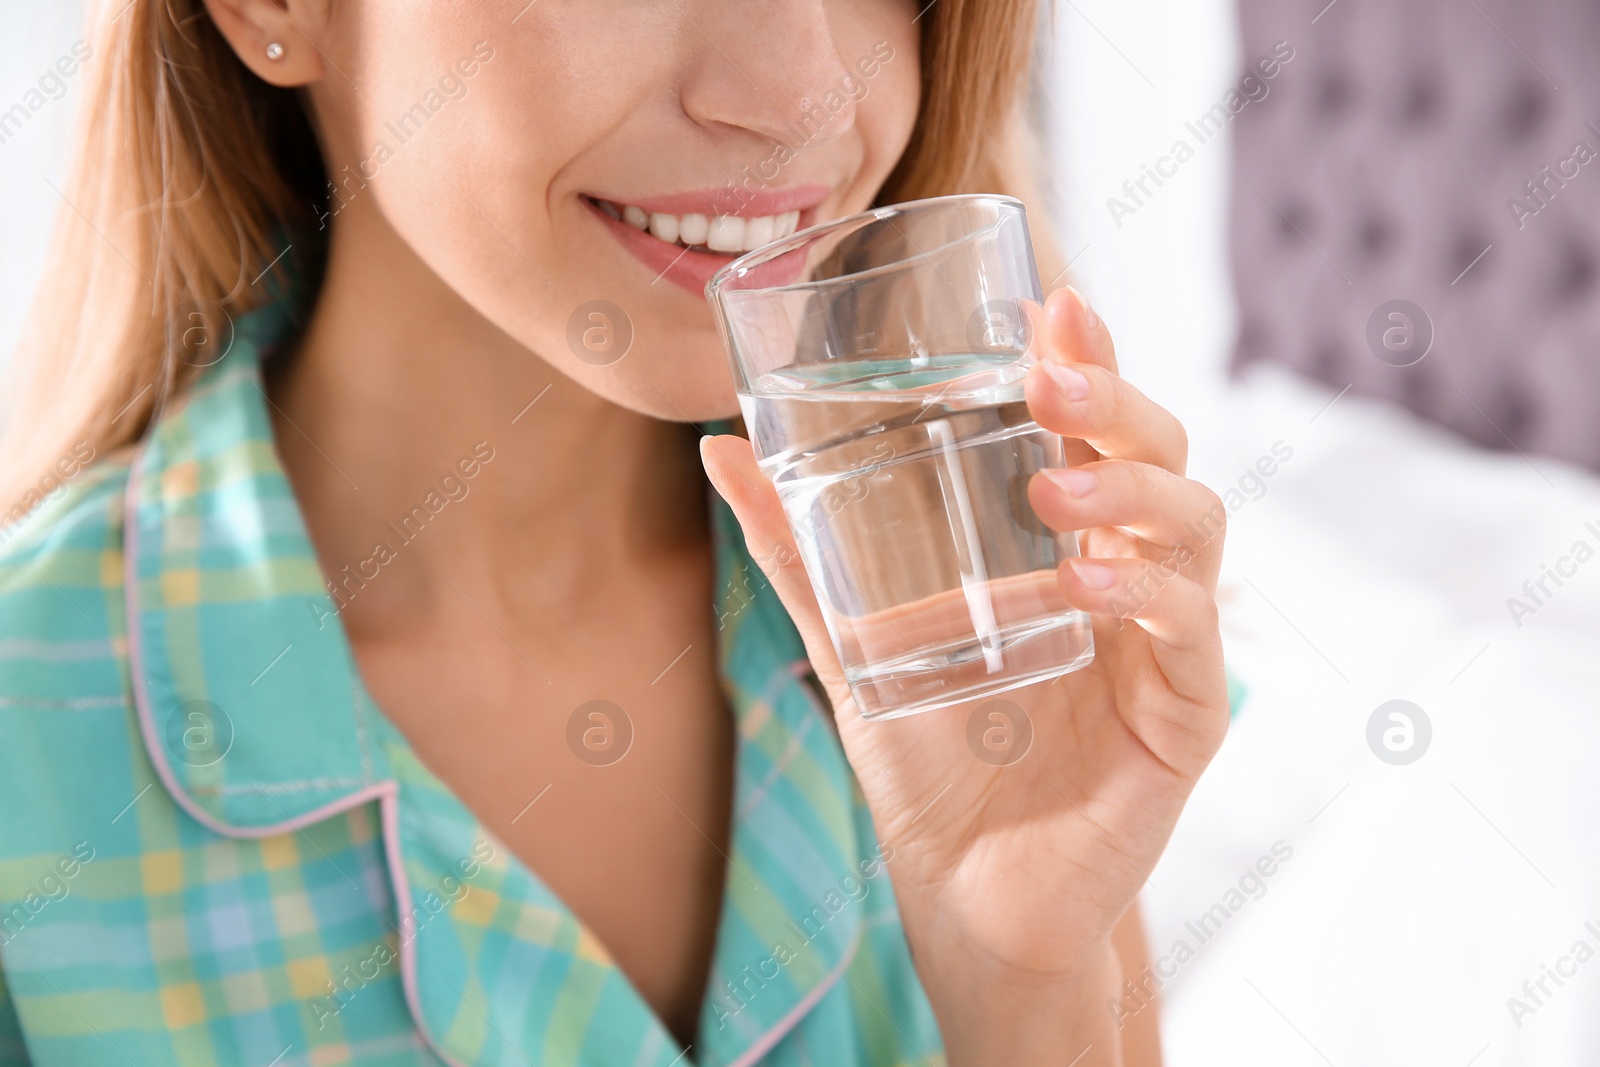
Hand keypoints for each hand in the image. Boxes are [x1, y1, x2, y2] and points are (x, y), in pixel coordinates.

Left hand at [700, 286, 1229, 1064]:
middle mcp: (1128, 576)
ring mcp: (1165, 643)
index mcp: (1066, 544)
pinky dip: (1147, 598)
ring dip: (1133, 492)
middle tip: (1051, 378)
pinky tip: (1085, 586)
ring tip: (1055, 488)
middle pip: (1161, 454)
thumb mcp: (854, 640)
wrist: (966, 891)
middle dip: (1116, 401)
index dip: (1087, 356)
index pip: (1094, 428)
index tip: (1047, 298)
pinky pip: (1193, 635)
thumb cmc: (929, 760)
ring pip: (1197, 528)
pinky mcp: (1186, 717)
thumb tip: (720, 450)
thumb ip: (797, 551)